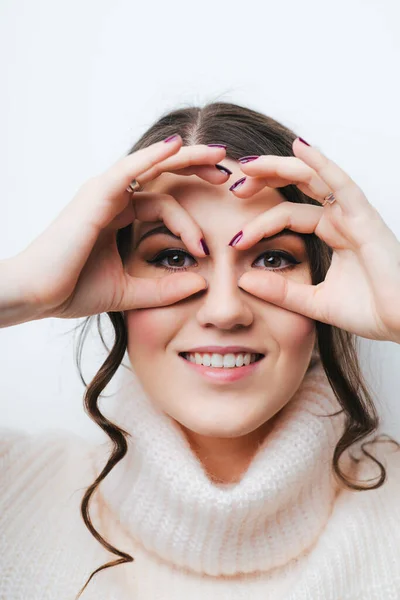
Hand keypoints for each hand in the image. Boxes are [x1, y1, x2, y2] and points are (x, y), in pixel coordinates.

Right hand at [10, 136, 229, 320]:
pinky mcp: (95, 195)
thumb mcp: (130, 290)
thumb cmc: (73, 290)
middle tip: (228, 174)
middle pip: (162, 176)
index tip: (206, 249)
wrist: (36, 296)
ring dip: (186, 158)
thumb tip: (201, 284)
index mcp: (118, 217)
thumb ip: (164, 288)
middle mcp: (112, 199)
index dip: (189, 221)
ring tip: (219, 155)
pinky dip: (153, 156)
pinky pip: (130, 169)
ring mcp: (103, 193)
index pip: (164, 204)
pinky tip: (179, 147)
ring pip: (152, 167)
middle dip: (196, 171)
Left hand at [229, 138, 399, 342]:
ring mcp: (354, 215)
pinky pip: (341, 184)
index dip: (259, 222)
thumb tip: (244, 280)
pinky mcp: (366, 217)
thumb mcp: (313, 301)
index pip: (288, 214)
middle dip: (264, 181)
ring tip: (248, 165)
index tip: (233, 241)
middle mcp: (341, 218)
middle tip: (233, 185)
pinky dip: (321, 163)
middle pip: (297, 186)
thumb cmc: (370, 311)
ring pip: (313, 178)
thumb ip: (281, 291)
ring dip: (280, 167)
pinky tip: (298, 147)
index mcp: (331, 233)